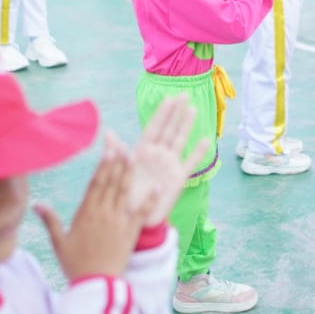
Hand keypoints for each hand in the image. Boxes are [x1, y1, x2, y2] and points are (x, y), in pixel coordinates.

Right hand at [35, 138, 138, 280]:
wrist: (95, 285)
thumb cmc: (75, 264)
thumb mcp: (58, 242)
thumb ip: (49, 220)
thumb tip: (36, 203)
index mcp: (85, 214)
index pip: (95, 184)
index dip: (102, 165)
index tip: (107, 150)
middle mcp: (103, 214)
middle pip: (111, 183)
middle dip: (117, 162)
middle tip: (123, 144)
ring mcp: (118, 222)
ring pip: (124, 193)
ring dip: (129, 174)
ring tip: (134, 156)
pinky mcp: (130, 233)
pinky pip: (141, 214)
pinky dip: (149, 200)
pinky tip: (156, 188)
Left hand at [127, 98, 202, 227]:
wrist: (133, 219)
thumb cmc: (123, 195)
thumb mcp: (118, 173)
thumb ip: (116, 152)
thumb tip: (108, 133)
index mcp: (142, 151)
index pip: (153, 127)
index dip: (161, 113)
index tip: (168, 97)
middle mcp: (157, 155)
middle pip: (169, 129)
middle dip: (176, 112)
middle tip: (185, 94)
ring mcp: (169, 165)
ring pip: (179, 141)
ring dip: (186, 126)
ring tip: (193, 109)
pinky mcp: (178, 179)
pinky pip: (190, 163)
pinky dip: (198, 153)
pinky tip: (206, 140)